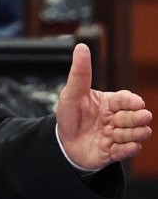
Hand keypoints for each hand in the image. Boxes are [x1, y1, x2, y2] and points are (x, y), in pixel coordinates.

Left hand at [56, 43, 151, 169]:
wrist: (61, 142)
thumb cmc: (68, 115)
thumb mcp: (71, 93)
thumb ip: (80, 72)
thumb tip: (82, 46)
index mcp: (110, 103)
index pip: (128, 99)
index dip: (133, 101)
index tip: (136, 103)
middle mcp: (117, 119)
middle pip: (138, 116)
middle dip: (136, 118)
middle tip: (128, 118)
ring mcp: (118, 136)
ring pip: (138, 134)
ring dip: (131, 133)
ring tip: (115, 132)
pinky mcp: (115, 152)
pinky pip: (129, 151)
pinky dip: (128, 148)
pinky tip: (121, 145)